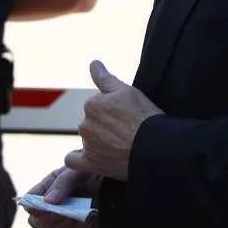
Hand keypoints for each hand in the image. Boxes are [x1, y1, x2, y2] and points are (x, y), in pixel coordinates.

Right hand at [24, 165, 99, 227]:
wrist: (114, 175)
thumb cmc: (91, 169)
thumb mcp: (76, 171)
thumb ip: (61, 184)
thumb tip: (48, 202)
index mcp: (46, 190)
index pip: (29, 204)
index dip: (32, 208)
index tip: (43, 206)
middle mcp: (53, 207)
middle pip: (36, 223)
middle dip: (45, 220)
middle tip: (59, 213)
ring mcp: (66, 219)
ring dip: (60, 227)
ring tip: (73, 216)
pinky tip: (90, 217)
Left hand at [65, 60, 161, 182]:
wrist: (154, 147)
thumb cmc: (144, 117)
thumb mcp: (127, 91)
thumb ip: (105, 78)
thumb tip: (93, 64)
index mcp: (92, 104)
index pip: (96, 106)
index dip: (111, 110)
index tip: (125, 117)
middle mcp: (85, 124)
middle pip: (91, 122)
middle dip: (104, 125)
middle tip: (125, 131)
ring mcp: (87, 145)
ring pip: (87, 139)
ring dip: (98, 140)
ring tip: (119, 145)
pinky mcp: (91, 163)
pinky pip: (73, 161)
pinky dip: (77, 159)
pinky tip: (88, 158)